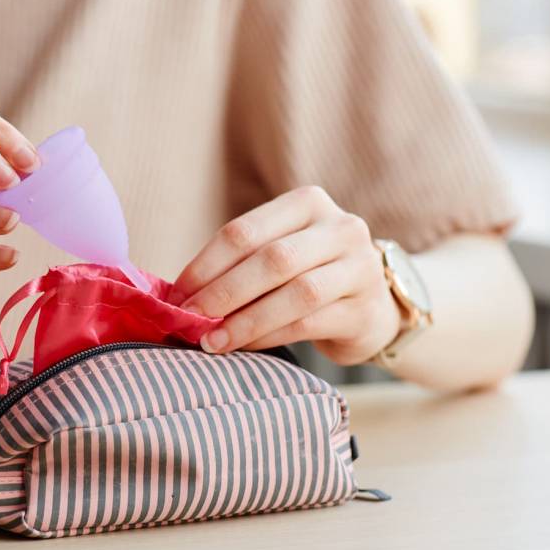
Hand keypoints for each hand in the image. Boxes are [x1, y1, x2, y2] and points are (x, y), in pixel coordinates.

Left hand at [174, 186, 400, 364]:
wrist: (373, 308)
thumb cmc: (310, 275)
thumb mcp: (282, 252)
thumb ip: (241, 263)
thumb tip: (180, 295)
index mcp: (308, 203)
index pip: (245, 231)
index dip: (205, 265)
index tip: (176, 295)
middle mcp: (340, 228)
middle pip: (271, 260)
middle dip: (223, 292)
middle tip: (189, 319)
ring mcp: (359, 268)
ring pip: (294, 294)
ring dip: (245, 320)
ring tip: (212, 340)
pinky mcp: (365, 310)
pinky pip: (308, 323)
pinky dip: (268, 336)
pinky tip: (243, 346)